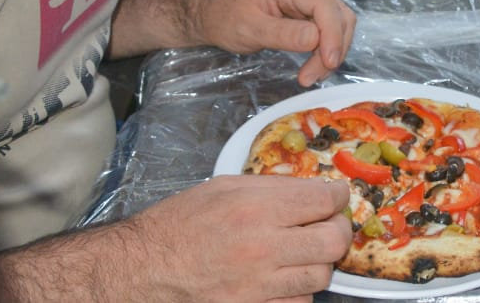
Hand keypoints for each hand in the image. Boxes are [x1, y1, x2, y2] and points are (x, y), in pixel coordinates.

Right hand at [127, 175, 350, 301]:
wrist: (140, 271)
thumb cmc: (178, 225)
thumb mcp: (224, 188)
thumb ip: (273, 188)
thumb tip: (314, 191)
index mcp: (256, 209)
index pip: (325, 200)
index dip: (337, 197)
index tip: (334, 199)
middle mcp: (262, 248)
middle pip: (334, 241)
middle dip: (338, 230)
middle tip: (328, 226)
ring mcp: (258, 286)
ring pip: (321, 276)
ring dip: (318, 262)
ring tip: (303, 254)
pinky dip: (298, 292)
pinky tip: (283, 280)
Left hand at [195, 0, 356, 86]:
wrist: (215, 13)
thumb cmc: (227, 17)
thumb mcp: (250, 28)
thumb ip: (283, 33)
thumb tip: (315, 40)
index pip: (325, 6)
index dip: (332, 35)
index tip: (327, 63)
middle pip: (338, 15)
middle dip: (333, 48)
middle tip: (313, 76)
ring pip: (339, 23)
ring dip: (332, 51)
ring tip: (312, 75)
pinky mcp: (309, 12)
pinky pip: (329, 29)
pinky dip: (326, 49)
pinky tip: (314, 66)